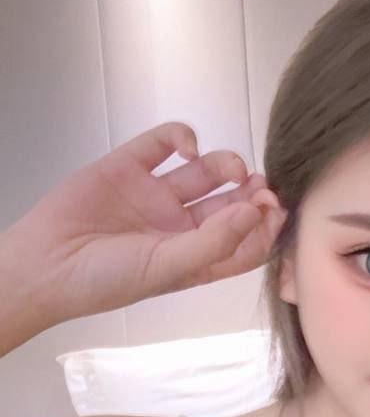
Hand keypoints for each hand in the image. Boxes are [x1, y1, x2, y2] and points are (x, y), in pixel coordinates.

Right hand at [3, 120, 287, 333]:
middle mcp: (180, 226)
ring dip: (226, 165)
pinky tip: (188, 147)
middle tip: (263, 186)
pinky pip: (164, 143)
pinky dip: (182, 137)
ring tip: (232, 169)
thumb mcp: (168, 269)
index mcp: (195, 258)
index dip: (265, 227)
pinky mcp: (131, 166)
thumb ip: (213, 242)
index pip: (244, 243)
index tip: (276, 211)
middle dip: (252, 193)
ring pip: (206, 172)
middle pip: (231, 204)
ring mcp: (156, 195)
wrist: (46, 264)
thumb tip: (254, 213)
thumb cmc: (107, 280)